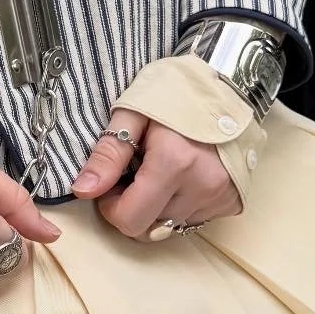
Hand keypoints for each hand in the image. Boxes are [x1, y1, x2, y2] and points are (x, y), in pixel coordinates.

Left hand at [71, 108, 241, 238]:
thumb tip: (83, 190)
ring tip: (159, 172)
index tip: (112, 183)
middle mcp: (202, 186)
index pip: (130, 220)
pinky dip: (179, 205)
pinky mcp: (232, 202)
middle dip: (132, 209)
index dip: (111, 207)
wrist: (231, 84)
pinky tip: (181, 178)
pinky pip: (193, 220)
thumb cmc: (178, 91)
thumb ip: (108, 154)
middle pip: (149, 229)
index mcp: (174, 162)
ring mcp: (221, 197)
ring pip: (170, 226)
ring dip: (156, 208)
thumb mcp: (134, 111)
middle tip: (133, 176)